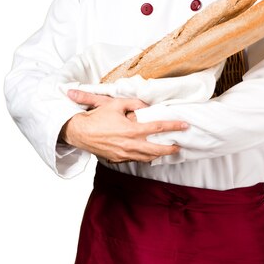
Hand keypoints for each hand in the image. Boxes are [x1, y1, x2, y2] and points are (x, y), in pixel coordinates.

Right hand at [60, 89, 187, 162]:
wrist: (79, 132)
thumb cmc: (96, 117)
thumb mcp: (115, 104)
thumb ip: (133, 103)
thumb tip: (146, 106)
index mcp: (131, 130)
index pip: (158, 127)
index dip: (173, 126)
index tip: (184, 125)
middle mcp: (130, 144)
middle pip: (157, 149)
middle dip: (170, 149)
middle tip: (179, 146)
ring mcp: (124, 154)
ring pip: (147, 158)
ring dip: (158, 155)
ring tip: (166, 151)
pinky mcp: (117, 159)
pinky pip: (135, 159)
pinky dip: (144, 157)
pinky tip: (148, 154)